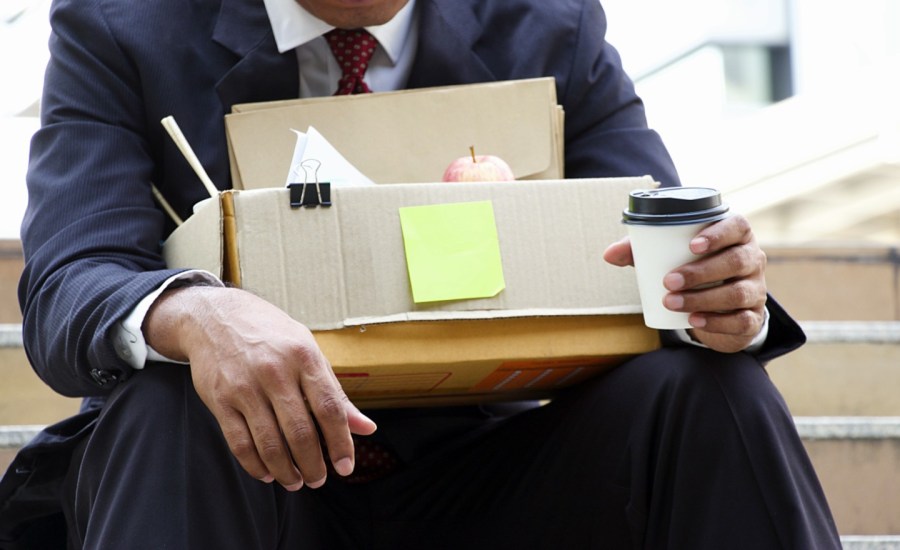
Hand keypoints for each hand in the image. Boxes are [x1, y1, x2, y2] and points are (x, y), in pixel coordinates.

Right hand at [144, 286, 375, 489]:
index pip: (329, 408)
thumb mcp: (308, 351)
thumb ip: (336, 392)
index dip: (340, 443)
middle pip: (300, 432)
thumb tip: (366, 428)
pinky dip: (255, 465)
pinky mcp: (219, 400)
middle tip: (319, 480)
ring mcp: (245, 387)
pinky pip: (240, 443)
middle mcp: (275, 371)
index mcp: (304, 357)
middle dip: (313, 464)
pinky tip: (267, 473)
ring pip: (270, 443)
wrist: (216, 317)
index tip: (346, 466)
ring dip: (286, 471)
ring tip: (296, 481)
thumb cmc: (270, 335)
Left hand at [603, 214, 766, 352]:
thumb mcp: (667, 257)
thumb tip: (608, 255)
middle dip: (701, 272)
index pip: (737, 225)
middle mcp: (752, 259)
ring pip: (738, 292)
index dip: (718, 233)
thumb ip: (640, 251)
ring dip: (703, 298)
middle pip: (736, 261)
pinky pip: (741, 320)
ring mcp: (756, 289)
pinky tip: (694, 321)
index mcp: (735, 236)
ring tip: (671, 302)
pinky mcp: (752, 318)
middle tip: (668, 281)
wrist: (715, 308)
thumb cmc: (690, 269)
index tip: (691, 245)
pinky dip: (717, 322)